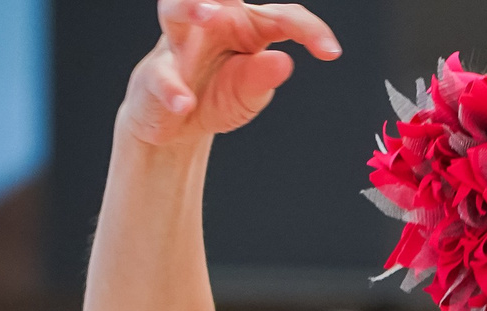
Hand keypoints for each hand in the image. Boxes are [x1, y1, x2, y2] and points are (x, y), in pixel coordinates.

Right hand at [121, 1, 339, 149]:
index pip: (281, 17)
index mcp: (244, 26)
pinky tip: (185, 103)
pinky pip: (162, 76)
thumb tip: (283, 62)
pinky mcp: (155, 74)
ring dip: (192, 7)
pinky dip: (173, 89)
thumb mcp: (248, 93)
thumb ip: (262, 78)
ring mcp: (178, 45)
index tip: (331, 52)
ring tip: (209, 14)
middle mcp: (209, 24)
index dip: (308, 29)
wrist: (175, 124)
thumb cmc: (215, 95)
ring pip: (176, 11)